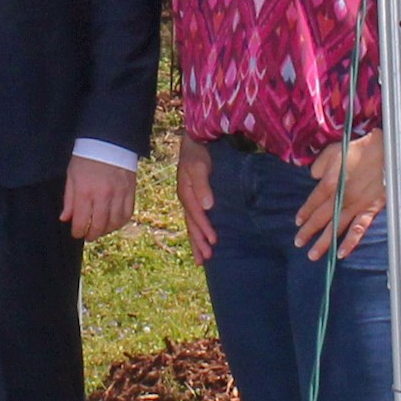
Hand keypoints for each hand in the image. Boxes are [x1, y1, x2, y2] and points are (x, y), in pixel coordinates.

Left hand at [63, 154, 137, 243]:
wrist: (108, 140)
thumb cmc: (86, 157)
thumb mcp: (72, 176)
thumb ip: (69, 199)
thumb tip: (65, 219)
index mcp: (85, 191)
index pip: (82, 222)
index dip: (78, 232)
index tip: (76, 233)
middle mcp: (103, 195)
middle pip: (99, 226)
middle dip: (92, 235)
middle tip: (88, 235)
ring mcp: (119, 194)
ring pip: (114, 223)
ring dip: (106, 230)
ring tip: (100, 229)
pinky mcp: (130, 191)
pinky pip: (127, 214)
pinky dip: (120, 222)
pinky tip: (114, 222)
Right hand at [175, 142, 217, 263]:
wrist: (194, 141)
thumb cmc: (198, 152)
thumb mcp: (199, 166)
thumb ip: (202, 185)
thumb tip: (207, 206)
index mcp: (186, 193)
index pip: (196, 216)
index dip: (205, 229)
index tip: (214, 242)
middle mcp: (186, 199)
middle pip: (192, 225)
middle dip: (199, 242)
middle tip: (207, 259)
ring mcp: (189, 199)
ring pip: (192, 225)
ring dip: (197, 242)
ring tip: (203, 259)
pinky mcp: (195, 198)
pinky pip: (194, 219)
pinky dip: (198, 231)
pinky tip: (202, 240)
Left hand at [292, 134, 386, 261]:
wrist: (385, 151)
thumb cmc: (358, 149)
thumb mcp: (332, 151)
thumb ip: (319, 166)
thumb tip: (314, 177)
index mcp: (329, 183)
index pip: (313, 202)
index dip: (304, 213)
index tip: (297, 222)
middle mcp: (340, 197)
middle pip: (321, 218)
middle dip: (308, 232)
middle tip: (298, 243)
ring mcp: (355, 205)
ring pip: (336, 227)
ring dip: (324, 242)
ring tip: (313, 255)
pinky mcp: (370, 209)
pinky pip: (359, 229)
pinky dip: (350, 242)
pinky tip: (341, 254)